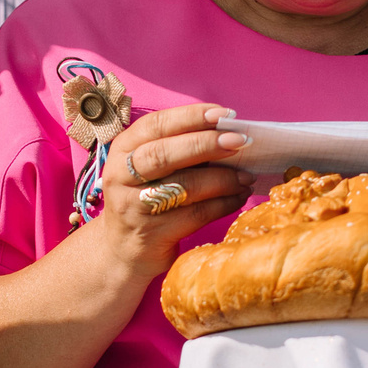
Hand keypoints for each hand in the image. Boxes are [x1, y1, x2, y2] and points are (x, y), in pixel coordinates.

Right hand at [88, 103, 252, 278]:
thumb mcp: (150, 170)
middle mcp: (121, 176)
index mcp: (122, 150)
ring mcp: (133, 207)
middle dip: (206, 144)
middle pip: (164, 154)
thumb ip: (179, 150)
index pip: (155, 125)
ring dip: (222, 178)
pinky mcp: (152, 235)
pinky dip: (223, 204)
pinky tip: (238, 198)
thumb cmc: (148, 200)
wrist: (126, 252)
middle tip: (241, 140)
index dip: (191, 117)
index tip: (225, 114)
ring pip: (183, 186)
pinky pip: (196, 215)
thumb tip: (229, 134)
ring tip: (247, 175)